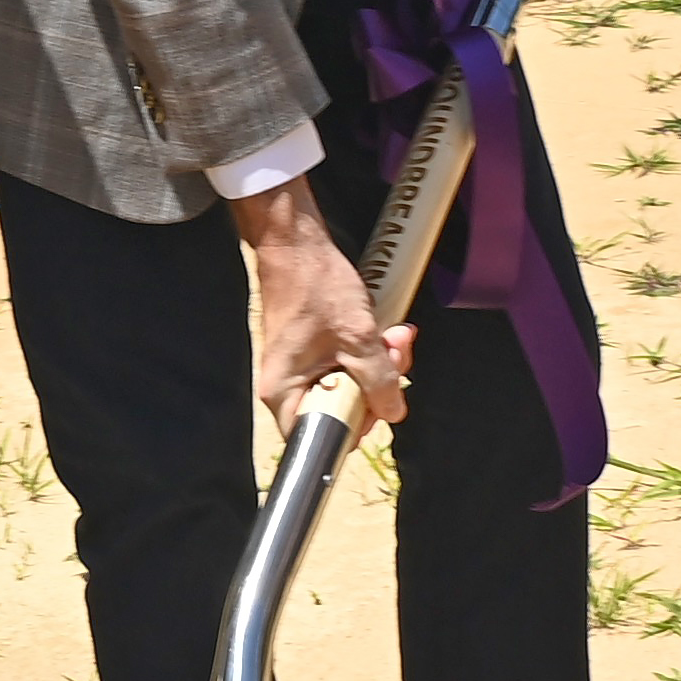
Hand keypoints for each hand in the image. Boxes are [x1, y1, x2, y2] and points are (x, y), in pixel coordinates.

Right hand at [232, 180, 410, 436]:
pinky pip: (345, 366)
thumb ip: (378, 380)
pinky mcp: (313, 352)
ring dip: (378, 364)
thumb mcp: (357, 337)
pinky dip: (367, 352)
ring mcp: (301, 368)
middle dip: (377, 384)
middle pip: (341, 410)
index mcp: (285, 392)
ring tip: (394, 335)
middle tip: (395, 354)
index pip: (321, 436)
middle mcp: (288, 386)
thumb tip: (393, 411)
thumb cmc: (315, 286)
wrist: (297, 244)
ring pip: (349, 386)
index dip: (358, 424)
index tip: (381, 401)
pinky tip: (381, 331)